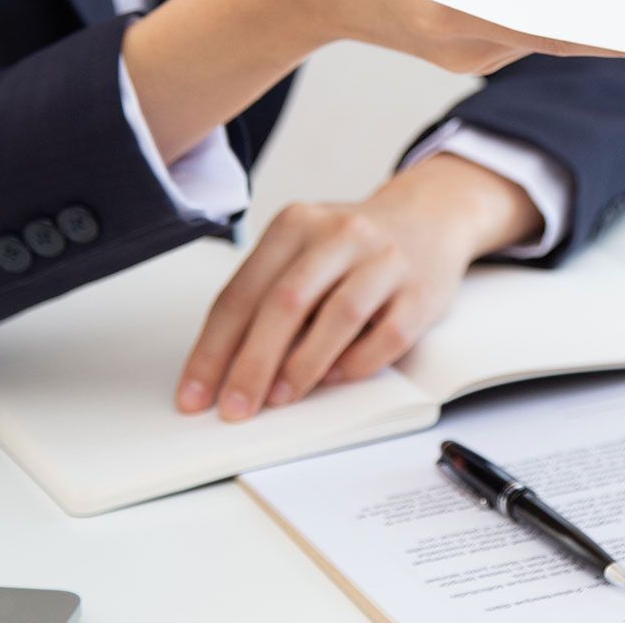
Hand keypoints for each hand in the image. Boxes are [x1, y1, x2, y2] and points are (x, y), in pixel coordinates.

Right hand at [124, 0, 614, 164]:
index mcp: (452, 15)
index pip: (553, 28)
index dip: (615, 28)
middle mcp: (468, 45)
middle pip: (562, 33)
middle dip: (623, 16)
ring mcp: (469, 48)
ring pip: (549, 27)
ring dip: (597, 6)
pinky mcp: (469, 38)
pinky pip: (530, 20)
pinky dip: (564, 0)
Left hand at [174, 154, 539, 420]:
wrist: (429, 216)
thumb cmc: (352, 247)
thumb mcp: (303, 250)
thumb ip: (269, 296)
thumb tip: (229, 369)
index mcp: (296, 223)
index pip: (242, 293)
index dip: (213, 350)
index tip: (196, 394)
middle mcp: (341, 234)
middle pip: (286, 303)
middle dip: (252, 364)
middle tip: (235, 408)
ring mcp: (386, 259)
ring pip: (338, 316)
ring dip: (302, 366)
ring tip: (279, 398)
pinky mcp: (422, 289)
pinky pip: (387, 335)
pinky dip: (357, 362)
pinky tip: (336, 378)